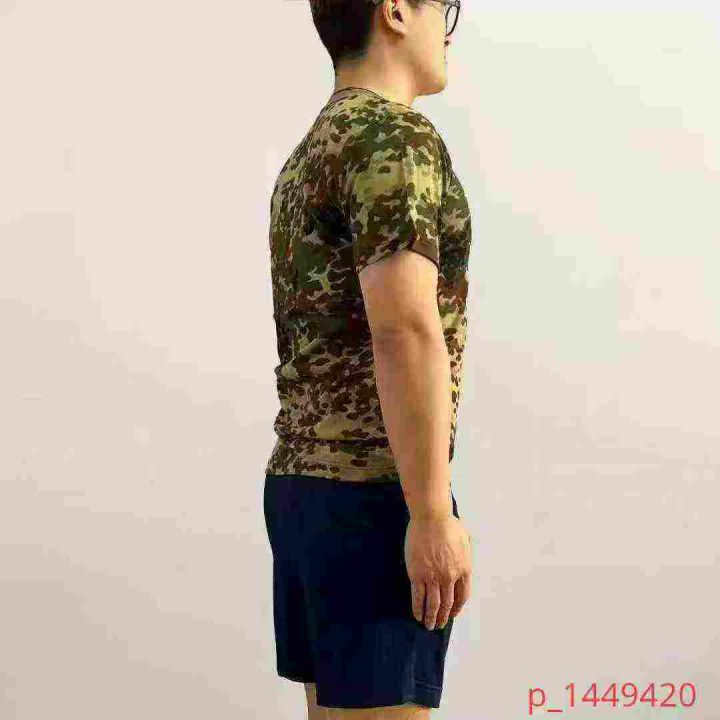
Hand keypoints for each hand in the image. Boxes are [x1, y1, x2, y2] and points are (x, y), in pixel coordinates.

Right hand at [403, 513, 472, 629]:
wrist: (431, 518)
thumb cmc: (448, 524)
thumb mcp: (465, 539)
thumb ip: (465, 553)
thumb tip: (464, 557)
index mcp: (464, 569)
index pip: (463, 595)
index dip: (458, 607)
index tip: (453, 613)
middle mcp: (450, 577)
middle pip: (448, 603)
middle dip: (444, 616)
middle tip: (440, 624)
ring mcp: (433, 577)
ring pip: (434, 604)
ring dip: (431, 617)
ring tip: (428, 625)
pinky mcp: (417, 575)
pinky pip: (418, 597)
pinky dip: (418, 608)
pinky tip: (417, 615)